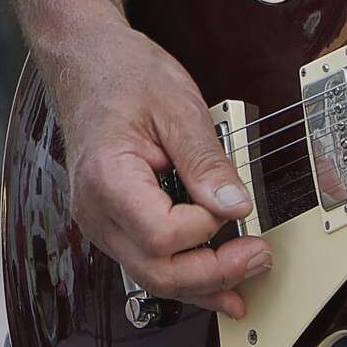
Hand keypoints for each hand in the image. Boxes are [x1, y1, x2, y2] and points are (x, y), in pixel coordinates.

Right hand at [55, 21, 266, 320]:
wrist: (87, 62)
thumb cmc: (123, 75)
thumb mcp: (178, 107)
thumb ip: (207, 161)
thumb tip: (236, 204)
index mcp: (107, 177)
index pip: (161, 235)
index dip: (205, 229)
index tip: (232, 205)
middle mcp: (95, 210)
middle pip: (156, 271)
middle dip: (214, 274)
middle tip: (259, 257)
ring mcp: (101, 221)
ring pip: (152, 277)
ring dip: (203, 284)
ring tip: (247, 275)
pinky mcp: (114, 223)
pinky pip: (149, 261)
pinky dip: (187, 275)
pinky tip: (220, 284)